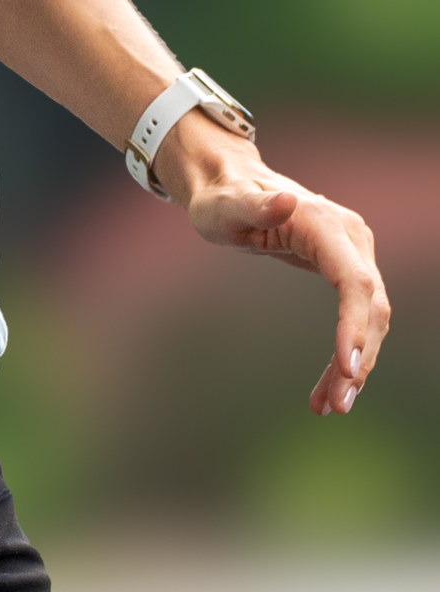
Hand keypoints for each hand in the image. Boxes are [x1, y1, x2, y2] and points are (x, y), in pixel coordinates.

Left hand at [156, 118, 390, 416]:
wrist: (230, 185)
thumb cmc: (221, 198)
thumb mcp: (225, 206)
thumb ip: (253, 206)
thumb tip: (286, 201)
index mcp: (324, 225)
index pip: (355, 282)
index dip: (355, 325)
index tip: (347, 367)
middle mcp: (349, 238)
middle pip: (370, 307)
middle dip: (358, 358)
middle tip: (337, 405)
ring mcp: (352, 254)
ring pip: (368, 319)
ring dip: (354, 365)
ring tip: (330, 406)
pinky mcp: (345, 269)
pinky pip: (356, 317)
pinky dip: (346, 353)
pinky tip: (327, 386)